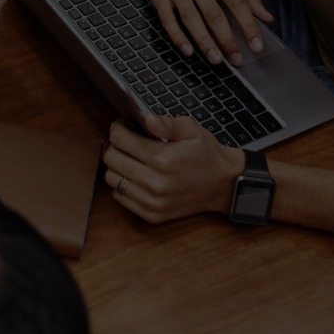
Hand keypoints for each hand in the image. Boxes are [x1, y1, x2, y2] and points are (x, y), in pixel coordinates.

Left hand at [102, 115, 242, 223]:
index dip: (118, 128)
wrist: (222, 184)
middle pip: (112, 159)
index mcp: (163, 159)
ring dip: (117, 166)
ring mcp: (153, 201)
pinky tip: (136, 176)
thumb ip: (166, 123)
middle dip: (115, 145)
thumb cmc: (205, 155)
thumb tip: (146, 119)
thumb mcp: (191, 130)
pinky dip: (122, 185)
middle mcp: (156, 182)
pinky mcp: (152, 214)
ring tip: (131, 159)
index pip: (120, 140)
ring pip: (112, 179)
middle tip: (126, 142)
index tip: (123, 126)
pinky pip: (120, 198)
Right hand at [135, 0, 272, 64]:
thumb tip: (266, 15)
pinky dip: (177, 36)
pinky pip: (167, 19)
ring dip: (204, 42)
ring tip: (216, 59)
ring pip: (192, 19)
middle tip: (236, 59)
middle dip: (227, 40)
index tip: (256, 45)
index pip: (237, 3)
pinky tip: (187, 50)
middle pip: (214, 14)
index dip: (248, 26)